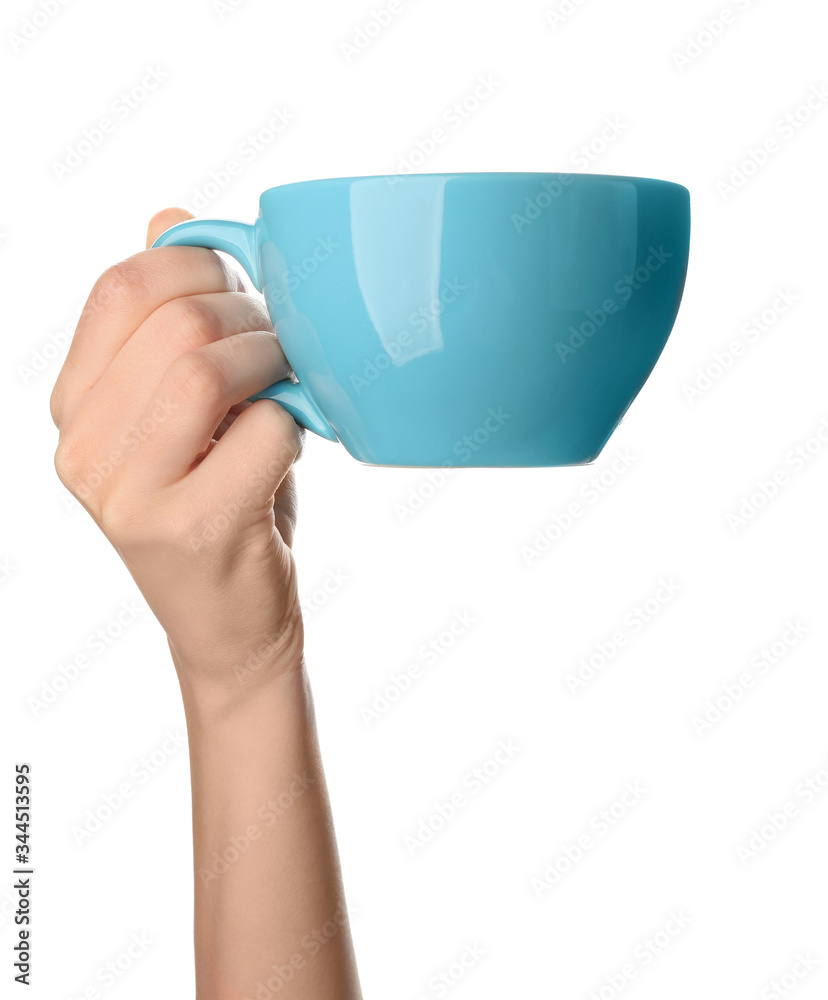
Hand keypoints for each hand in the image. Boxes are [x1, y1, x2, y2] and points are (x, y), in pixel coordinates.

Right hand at [50, 207, 305, 708]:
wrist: (229, 621)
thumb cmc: (219, 500)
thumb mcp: (186, 410)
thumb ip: (171, 320)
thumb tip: (170, 217)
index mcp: (72, 405)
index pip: (120, 287)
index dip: (198, 268)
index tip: (242, 291)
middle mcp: (81, 447)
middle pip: (174, 324)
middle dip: (251, 317)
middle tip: (282, 343)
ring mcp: (127, 492)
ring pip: (210, 372)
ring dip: (274, 365)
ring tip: (289, 385)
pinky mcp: (188, 526)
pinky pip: (262, 433)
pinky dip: (293, 426)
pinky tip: (289, 444)